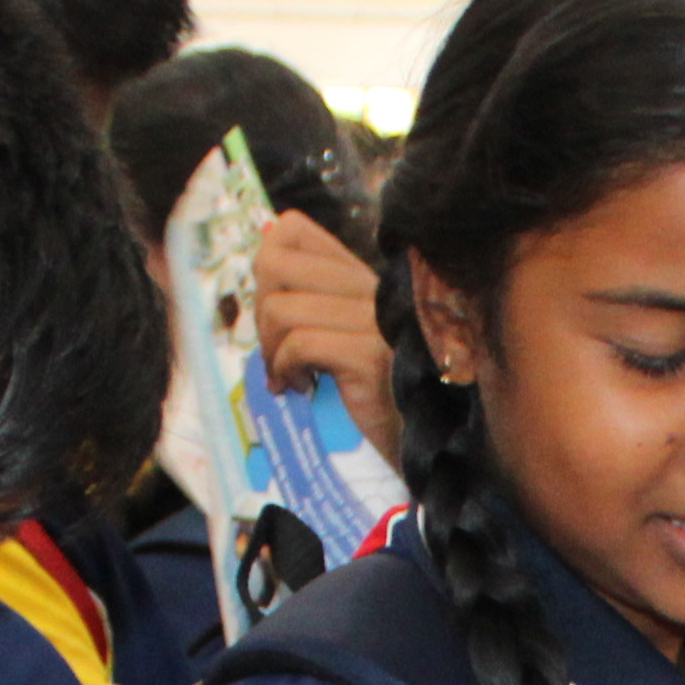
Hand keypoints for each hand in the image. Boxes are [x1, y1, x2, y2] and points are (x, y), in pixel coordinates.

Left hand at [250, 210, 395, 464]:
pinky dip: (285, 370)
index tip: (278, 317)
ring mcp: (374, 322)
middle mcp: (371, 290)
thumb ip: (308, 301)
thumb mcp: (338, 342)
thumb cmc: (374, 404)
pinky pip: (298, 344)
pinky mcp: (369, 357)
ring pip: (280, 308)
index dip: (267, 268)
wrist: (424, 454)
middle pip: (274, 263)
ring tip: (291, 379)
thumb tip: (264, 247)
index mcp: (361, 279)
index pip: (292, 229)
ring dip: (271, 351)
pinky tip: (303, 389)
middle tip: (276, 354)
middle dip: (260, 313)